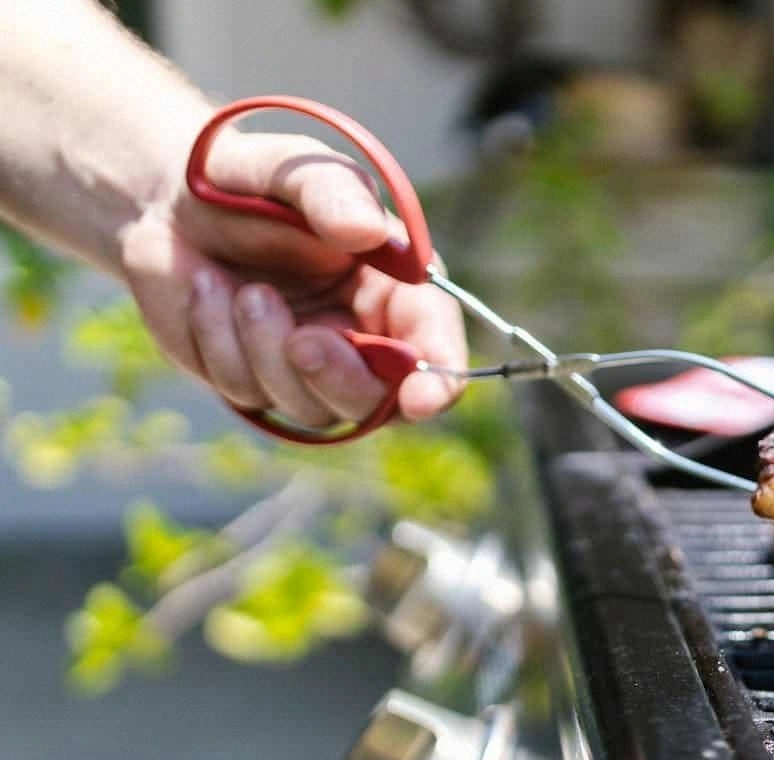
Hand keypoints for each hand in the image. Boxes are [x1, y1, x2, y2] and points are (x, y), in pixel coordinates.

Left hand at [116, 127, 465, 428]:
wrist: (162, 200)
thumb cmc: (246, 180)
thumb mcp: (292, 168)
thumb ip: (331, 193)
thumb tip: (368, 231)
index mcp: (397, 291)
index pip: (435, 350)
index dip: (439, 381)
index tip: (421, 399)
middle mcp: (363, 339)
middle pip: (378, 400)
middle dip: (339, 378)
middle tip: (301, 341)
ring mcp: (309, 368)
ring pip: (309, 406)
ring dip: (266, 348)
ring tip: (242, 289)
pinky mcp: (255, 381)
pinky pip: (246, 390)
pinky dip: (220, 339)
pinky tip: (207, 293)